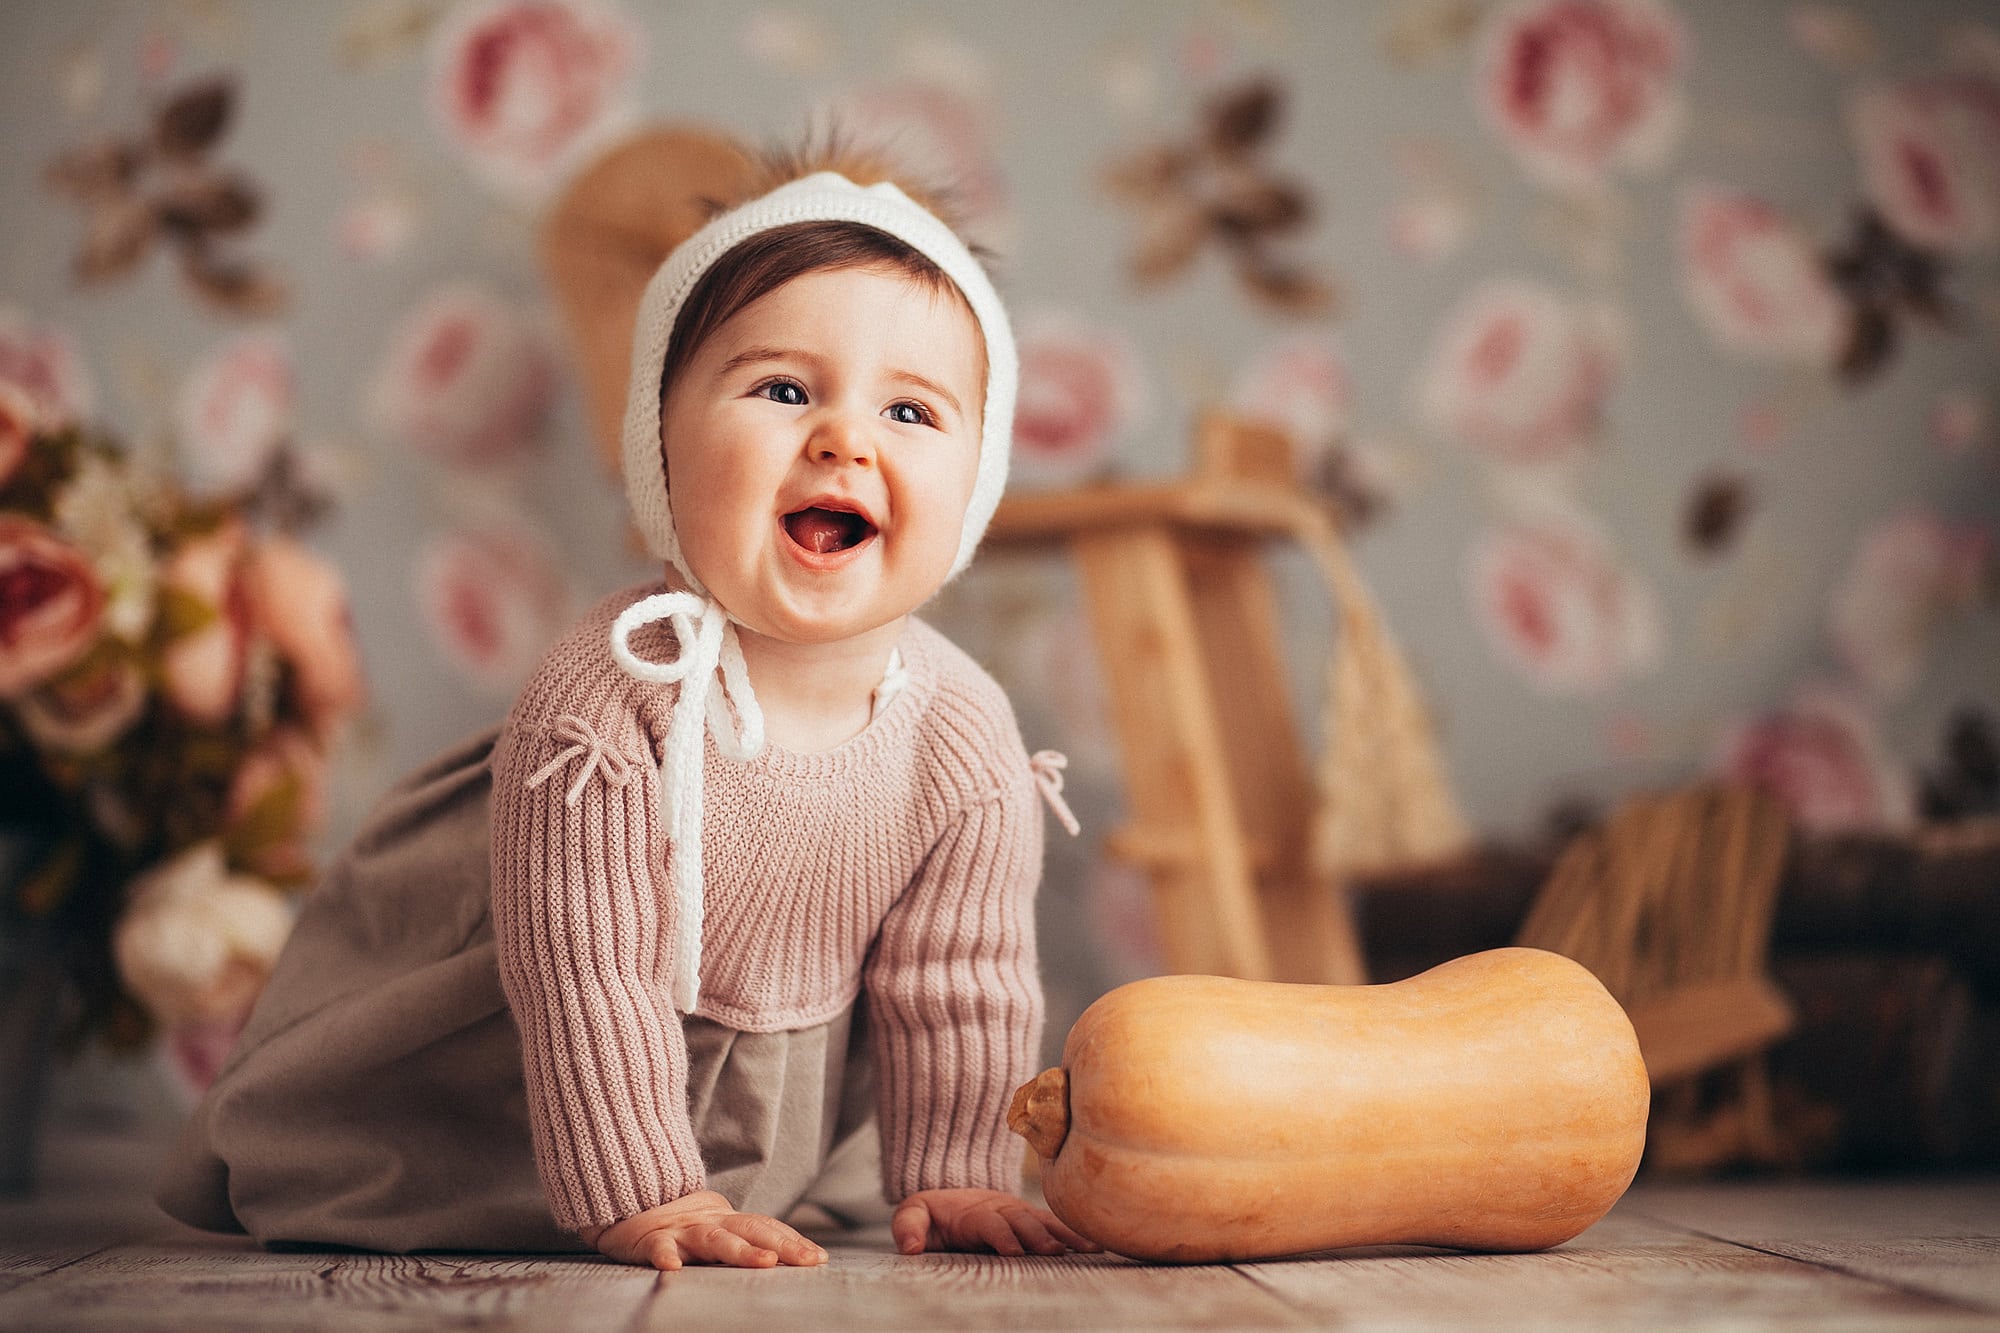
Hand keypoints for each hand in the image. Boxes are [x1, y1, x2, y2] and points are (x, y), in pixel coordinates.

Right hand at [579, 1190, 828, 1270]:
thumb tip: (785, 1261)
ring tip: (765, 1262)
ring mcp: (681, 1230)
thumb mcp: (715, 1230)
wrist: (627, 1203)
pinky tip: (673, 1269)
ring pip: (714, 1240)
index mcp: (728, 1221)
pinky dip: (666, 1257)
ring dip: (741, 1251)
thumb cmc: (678, 1226)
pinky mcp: (649, 1240)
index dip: (793, 1240)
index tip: (819, 1257)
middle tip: (809, 1260)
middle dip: (783, 1246)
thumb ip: (743, 1241)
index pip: (766, 1228)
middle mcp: (710, 1223)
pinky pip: (658, 1249)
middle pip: (751, 1231)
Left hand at [891, 1187, 1100, 1256]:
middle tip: (1055, 1252)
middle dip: (1038, 1236)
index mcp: (973, 1211)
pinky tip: (1098, 1245)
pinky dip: (1075, 1234)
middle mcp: (1001, 1208)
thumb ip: (908, 1226)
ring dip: (1066, 1234)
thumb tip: (911, 1247)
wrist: (954, 1197)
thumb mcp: (913, 1213)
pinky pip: (1056, 1226)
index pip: (990, 1222)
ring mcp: (1019, 1213)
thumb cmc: (932, 1214)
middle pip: (1023, 1221)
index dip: (1001, 1235)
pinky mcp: (1032, 1220)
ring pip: (1045, 1221)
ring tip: (1090, 1248)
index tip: (1013, 1251)